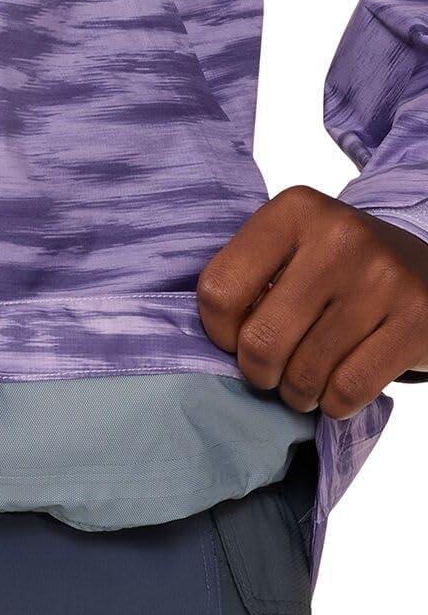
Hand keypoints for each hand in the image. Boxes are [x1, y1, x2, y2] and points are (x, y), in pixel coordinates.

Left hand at [197, 186, 427, 418]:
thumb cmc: (336, 272)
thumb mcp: (288, 254)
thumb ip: (245, 283)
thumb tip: (208, 345)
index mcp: (295, 211)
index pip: (218, 292)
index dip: (220, 333)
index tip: (237, 338)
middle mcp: (342, 236)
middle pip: (260, 341)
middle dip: (259, 373)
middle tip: (272, 371)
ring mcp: (385, 277)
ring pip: (303, 374)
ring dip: (297, 392)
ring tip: (306, 379)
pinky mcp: (419, 319)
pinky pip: (346, 390)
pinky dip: (334, 403)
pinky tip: (339, 386)